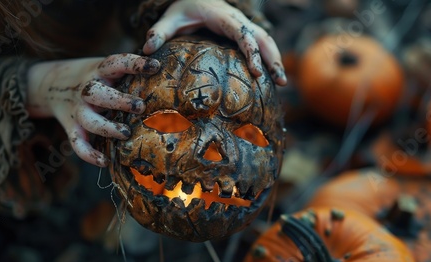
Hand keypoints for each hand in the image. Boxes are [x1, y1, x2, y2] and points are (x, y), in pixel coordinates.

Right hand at [26, 54, 159, 166]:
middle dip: (119, 100)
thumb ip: (131, 71)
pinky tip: (105, 162)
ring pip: (88, 119)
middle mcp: (86, 89)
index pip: (117, 63)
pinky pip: (77, 143)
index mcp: (100, 70)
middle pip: (97, 92)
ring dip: (106, 127)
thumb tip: (166, 69)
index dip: (136, 63)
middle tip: (140, 107)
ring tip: (126, 133)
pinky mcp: (71, 127)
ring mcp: (77, 109)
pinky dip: (88, 154)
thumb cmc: (94, 77)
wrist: (50, 85)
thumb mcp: (108, 67)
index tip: (156, 66)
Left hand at [142, 0, 286, 85]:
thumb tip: (146, 48)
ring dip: (276, 61)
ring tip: (284, 83)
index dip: (252, 51)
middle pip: (262, 38)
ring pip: (267, 41)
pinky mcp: (245, 35)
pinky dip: (271, 59)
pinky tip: (275, 78)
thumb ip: (159, 31)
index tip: (257, 70)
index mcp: (224, 17)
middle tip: (281, 80)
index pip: (243, 34)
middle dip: (273, 58)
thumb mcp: (171, 18)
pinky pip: (263, 46)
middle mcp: (238, 22)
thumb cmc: (185, 8)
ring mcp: (244, 27)